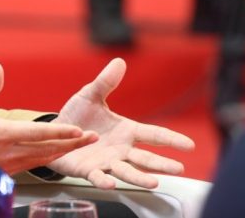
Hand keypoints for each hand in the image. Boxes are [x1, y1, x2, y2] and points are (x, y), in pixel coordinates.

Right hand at [0, 63, 97, 190]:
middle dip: (71, 144)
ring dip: (63, 152)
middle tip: (91, 138)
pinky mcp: (4, 172)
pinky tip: (55, 155)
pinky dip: (48, 160)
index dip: (59, 132)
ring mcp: (7, 165)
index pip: (35, 133)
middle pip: (46, 149)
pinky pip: (32, 166)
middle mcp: (6, 152)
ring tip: (80, 145)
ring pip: (42, 160)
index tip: (78, 130)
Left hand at [48, 58, 195, 188]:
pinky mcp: (88, 170)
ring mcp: (106, 161)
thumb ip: (105, 82)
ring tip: (154, 182)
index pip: (154, 135)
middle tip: (178, 168)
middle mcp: (120, 149)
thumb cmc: (77, 116)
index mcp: (126, 131)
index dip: (171, 139)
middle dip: (162, 164)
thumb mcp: (90, 95)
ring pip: (126, 171)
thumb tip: (119, 62)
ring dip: (140, 177)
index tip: (189, 145)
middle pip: (145, 157)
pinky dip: (104, 181)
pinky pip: (98, 177)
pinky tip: (110, 182)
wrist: (55, 132)